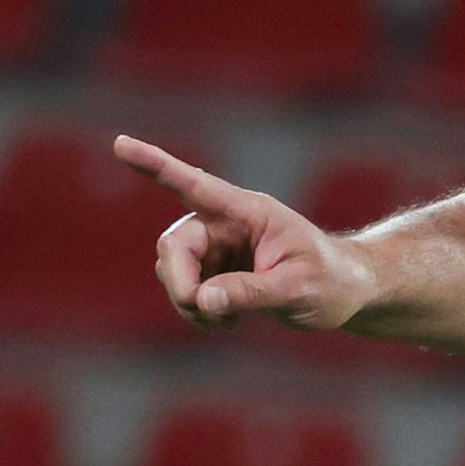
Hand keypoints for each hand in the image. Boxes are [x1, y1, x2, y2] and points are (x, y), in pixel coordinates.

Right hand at [113, 135, 376, 331]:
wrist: (345, 293)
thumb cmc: (331, 282)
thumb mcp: (298, 290)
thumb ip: (250, 293)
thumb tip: (201, 301)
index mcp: (249, 211)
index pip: (195, 185)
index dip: (155, 165)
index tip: (119, 143)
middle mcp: (227, 223)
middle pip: (174, 245)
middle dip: (179, 282)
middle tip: (201, 310)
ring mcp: (218, 247)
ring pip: (173, 271)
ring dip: (189, 302)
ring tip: (228, 321)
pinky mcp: (214, 270)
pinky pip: (184, 290)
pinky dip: (196, 311)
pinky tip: (227, 321)